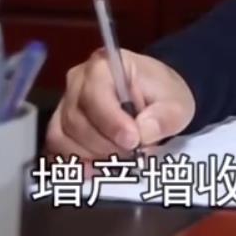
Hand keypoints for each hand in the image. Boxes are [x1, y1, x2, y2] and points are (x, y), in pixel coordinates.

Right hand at [44, 48, 193, 161]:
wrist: (155, 99)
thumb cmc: (163, 96)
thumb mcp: (177, 104)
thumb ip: (164, 117)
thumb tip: (143, 133)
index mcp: (105, 66)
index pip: (95, 95)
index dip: (112, 122)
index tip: (133, 141)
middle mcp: (77, 81)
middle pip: (77, 120)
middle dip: (106, 143)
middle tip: (133, 154)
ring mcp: (65, 103)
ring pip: (63, 137)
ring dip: (93, 155)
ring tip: (121, 159)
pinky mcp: (60, 125)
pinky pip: (57, 148)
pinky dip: (77, 162)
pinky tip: (99, 169)